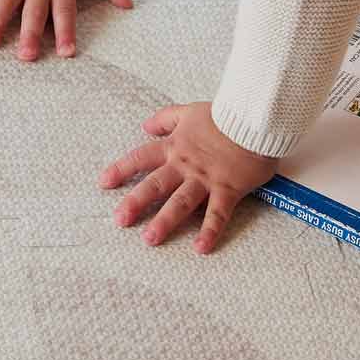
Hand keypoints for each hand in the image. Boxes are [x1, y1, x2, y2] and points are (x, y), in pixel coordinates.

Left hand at [99, 102, 277, 253]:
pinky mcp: (227, 189)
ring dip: (165, 221)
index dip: (121, 170)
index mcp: (174, 147)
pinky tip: (201, 248)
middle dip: (136, 203)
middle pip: (155, 185)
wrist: (254, 118)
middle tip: (120, 221)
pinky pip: (217, 214)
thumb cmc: (224, 115)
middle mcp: (185, 165)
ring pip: (181, 202)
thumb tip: (145, 125)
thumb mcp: (188, 111)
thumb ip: (165, 118)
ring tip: (150, 239)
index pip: (141, 158)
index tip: (104, 183)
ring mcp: (205, 179)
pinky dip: (210, 231)